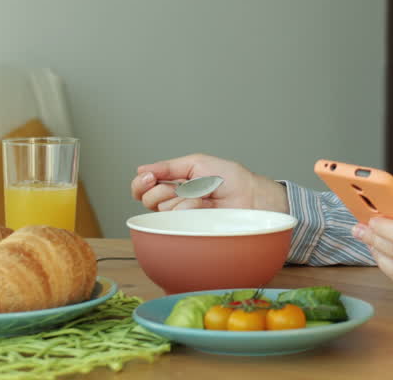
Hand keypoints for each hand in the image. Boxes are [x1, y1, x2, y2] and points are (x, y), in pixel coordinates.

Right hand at [131, 154, 288, 213]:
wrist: (251, 195)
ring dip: (181, 198)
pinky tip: (203, 206)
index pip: (145, 186)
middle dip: (161, 189)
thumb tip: (142, 169)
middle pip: (148, 199)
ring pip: (162, 209)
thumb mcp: (197, 163)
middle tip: (181, 185)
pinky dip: (188, 208)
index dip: (141, 182)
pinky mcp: (191, 229)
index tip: (148, 176)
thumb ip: (169, 166)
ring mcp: (183, 217)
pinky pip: (177, 220)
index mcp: (175, 183)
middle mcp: (175, 201)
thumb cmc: (230, 179)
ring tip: (201, 194)